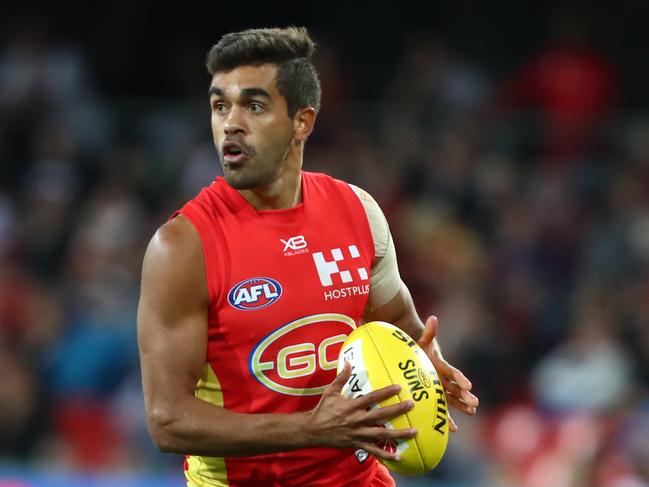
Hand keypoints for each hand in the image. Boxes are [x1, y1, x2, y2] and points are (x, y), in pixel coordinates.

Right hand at [305, 362, 416, 460]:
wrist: (313, 431)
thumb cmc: (323, 409)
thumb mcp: (330, 392)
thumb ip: (341, 378)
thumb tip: (348, 362)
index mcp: (351, 406)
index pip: (372, 398)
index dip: (385, 392)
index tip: (398, 387)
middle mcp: (357, 420)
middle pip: (381, 415)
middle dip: (397, 410)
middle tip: (411, 404)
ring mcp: (358, 434)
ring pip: (381, 434)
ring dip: (398, 433)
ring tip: (414, 431)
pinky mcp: (357, 444)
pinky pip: (374, 450)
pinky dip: (386, 454)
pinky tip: (398, 456)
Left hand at [418, 315, 478, 431]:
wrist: (413, 355)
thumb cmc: (418, 349)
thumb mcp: (422, 342)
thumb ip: (429, 333)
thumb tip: (433, 318)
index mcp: (441, 366)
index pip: (453, 372)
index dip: (460, 378)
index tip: (468, 385)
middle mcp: (444, 378)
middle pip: (457, 388)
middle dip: (466, 396)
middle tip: (475, 403)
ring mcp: (441, 388)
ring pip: (454, 399)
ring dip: (462, 406)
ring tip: (472, 412)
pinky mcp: (435, 396)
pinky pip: (442, 409)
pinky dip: (447, 419)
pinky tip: (454, 430)